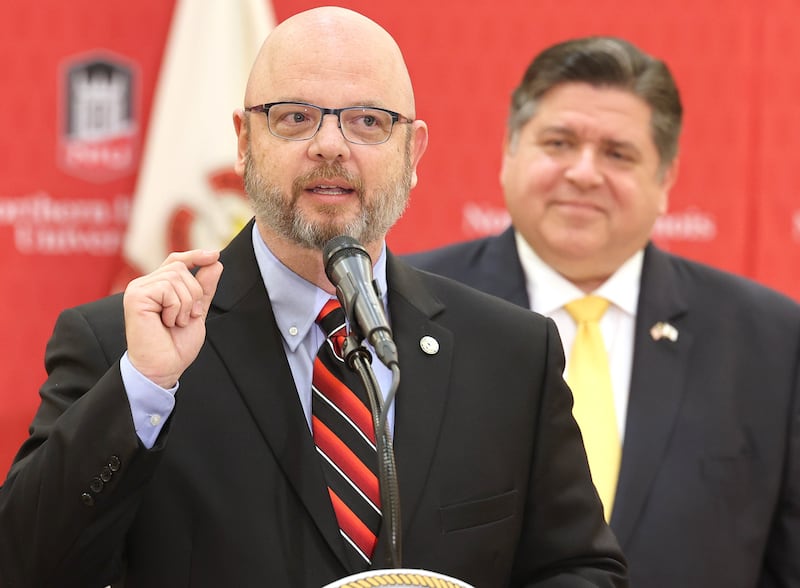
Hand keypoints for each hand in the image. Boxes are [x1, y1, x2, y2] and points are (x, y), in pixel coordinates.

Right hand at [123, 250, 223, 388]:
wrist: (164, 366)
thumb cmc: (176, 344)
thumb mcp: (196, 310)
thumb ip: (204, 287)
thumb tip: (215, 262)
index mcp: (157, 287)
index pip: (176, 261)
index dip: (195, 256)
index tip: (214, 255)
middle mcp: (145, 284)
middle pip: (181, 268)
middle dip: (193, 294)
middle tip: (186, 318)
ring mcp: (138, 289)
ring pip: (176, 277)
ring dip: (185, 304)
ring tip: (175, 322)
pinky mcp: (135, 297)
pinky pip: (167, 289)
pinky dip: (175, 308)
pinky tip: (166, 322)